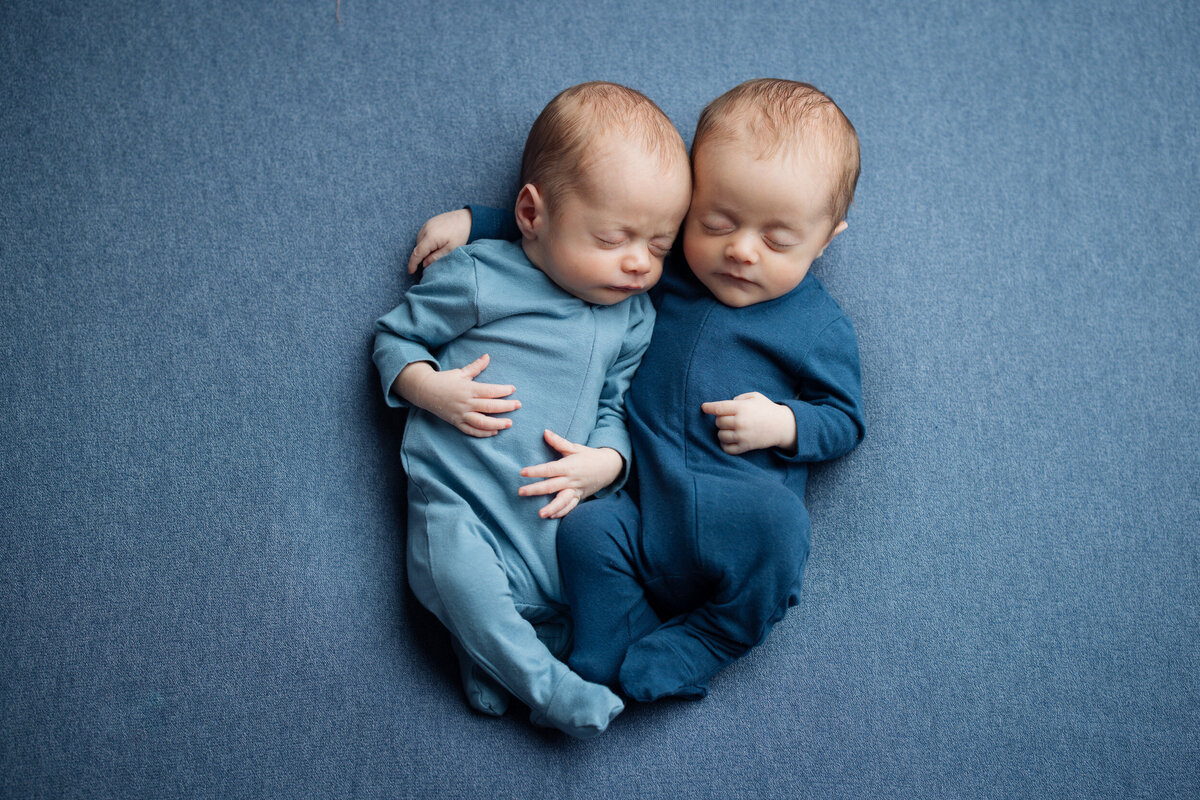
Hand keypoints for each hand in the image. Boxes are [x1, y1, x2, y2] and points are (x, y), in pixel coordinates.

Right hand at [395, 354, 519, 436]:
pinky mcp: (456, 423)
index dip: (503, 391)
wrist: (424, 391)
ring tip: (510, 423)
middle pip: (489, 407)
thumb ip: (476, 366)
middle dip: (506, 407)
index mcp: (468, 389)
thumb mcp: (461, 372)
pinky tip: (494, 431)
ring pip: (482, 422)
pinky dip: (483, 433)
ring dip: (497, 424)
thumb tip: (488, 356)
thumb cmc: (444, 380)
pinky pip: (471, 431)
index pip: (489, 391)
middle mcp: (465, 403)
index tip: (513, 389)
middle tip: (518, 405)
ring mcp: (461, 415)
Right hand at [407, 209, 472, 272]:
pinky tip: (437, 243)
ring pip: (420, 241)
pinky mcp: (429, 222)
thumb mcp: (451, 249)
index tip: (410, 271)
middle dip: (422, 256)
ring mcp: (426, 224)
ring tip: (438, 250)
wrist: (466, 218)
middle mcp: (425, 229)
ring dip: (424, 248)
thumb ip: (436, 258)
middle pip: (418, 247)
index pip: (417, 253)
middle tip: (434, 260)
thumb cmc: (461, 234)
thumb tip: (424, 264)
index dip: (412, 263)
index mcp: (430, 237)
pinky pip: (423, 235)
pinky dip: (426, 241)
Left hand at [518, 430, 623, 518]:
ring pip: (562, 501)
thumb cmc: (589, 456)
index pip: (549, 469)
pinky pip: (570, 506)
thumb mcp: (575, 447)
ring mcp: (576, 490)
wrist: (609, 467)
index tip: (523, 472)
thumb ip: (558, 442)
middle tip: (521, 492)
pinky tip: (551, 516)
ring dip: (551, 508)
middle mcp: (571, 479)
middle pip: (551, 486)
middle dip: (535, 490)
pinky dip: (561, 512)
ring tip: (540, 514)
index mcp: (568, 466)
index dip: (536, 471)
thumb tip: (545, 432)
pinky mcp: (580, 497)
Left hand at [700, 392, 796, 454]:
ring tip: (730, 429)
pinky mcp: (745, 447)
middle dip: (720, 419)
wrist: (782, 426)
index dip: (709, 407)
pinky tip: (729, 439)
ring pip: (720, 435)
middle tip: (729, 418)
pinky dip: (724, 444)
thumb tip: (725, 405)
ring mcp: (742, 436)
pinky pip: (726, 448)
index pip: (719, 408)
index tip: (704, 407)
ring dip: (722, 432)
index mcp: (742, 408)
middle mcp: (740, 422)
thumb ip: (738, 398)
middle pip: (718, 422)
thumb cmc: (767, 409)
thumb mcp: (754, 397)